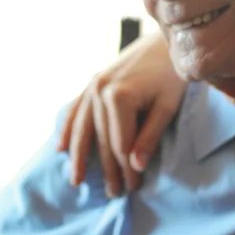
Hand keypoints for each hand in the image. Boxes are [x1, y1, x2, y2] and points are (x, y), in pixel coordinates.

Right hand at [57, 32, 183, 196]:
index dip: (126, 170)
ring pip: (83, 128)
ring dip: (79, 156)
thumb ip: (149, 136)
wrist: (166, 41)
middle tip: (114, 193)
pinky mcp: (93, 81)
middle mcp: (99, 90)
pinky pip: (76, 109)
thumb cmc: (172, 74)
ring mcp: (93, 85)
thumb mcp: (166, 106)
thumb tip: (135, 167)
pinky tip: (61, 148)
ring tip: (76, 180)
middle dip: (108, 169)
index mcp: (118, 97)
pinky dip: (68, 129)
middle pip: (102, 140)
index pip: (121, 144)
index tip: (133, 189)